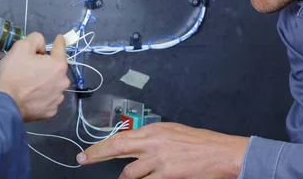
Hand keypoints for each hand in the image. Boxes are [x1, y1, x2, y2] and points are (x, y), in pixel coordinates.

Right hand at [0, 32, 69, 121]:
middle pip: (56, 67)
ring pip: (53, 83)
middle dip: (47, 65)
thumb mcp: (21, 47)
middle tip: (31, 67)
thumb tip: (42, 47)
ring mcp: (58, 98)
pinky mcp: (51, 111)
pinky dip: (42, 95)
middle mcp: (63, 82)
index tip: (59, 39)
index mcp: (58, 65)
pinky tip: (32, 95)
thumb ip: (36, 39)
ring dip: (46, 81)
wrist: (4, 103)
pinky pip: (49, 98)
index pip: (60, 48)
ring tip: (30, 83)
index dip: (58, 42)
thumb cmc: (13, 73)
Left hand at [77, 123, 248, 178]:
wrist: (220, 152)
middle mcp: (153, 142)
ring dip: (125, 178)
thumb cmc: (199, 142)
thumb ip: (152, 138)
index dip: (101, 146)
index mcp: (154, 130)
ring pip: (130, 173)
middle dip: (97, 155)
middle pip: (117, 148)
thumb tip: (137, 145)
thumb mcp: (172, 132)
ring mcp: (159, 160)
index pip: (120, 137)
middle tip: (83, 160)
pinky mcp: (167, 175)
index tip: (87, 152)